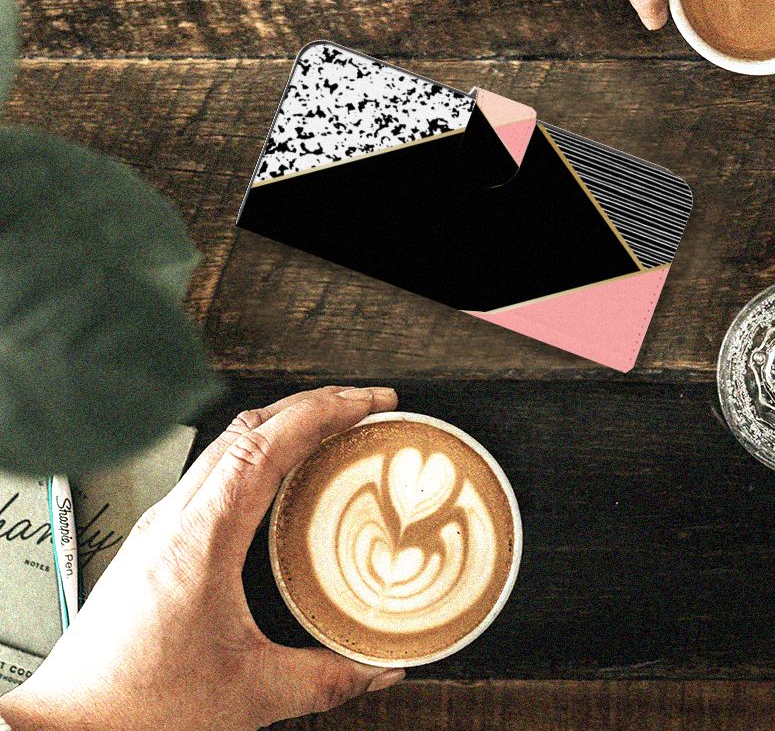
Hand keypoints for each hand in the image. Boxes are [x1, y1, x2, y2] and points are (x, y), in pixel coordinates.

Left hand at [0, 386, 403, 730]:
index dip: (323, 412)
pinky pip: (214, 470)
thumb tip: (379, 668)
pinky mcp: (155, 539)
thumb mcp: (250, 693)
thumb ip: (326, 679)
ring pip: (227, 442)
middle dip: (312, 404)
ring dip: (283, 424)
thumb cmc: (137, 707)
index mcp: (201, 537)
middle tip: (361, 406)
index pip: (267, 444)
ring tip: (329, 429)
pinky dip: (257, 453)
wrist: (69, 727)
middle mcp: (176, 517)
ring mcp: (161, 523)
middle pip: (249, 426)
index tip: (366, 402)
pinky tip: (279, 478)